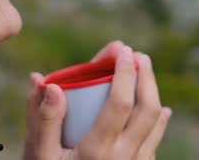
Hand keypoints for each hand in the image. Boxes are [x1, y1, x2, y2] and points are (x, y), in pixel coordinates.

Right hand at [23, 41, 171, 159]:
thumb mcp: (38, 156)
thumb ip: (42, 119)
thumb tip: (45, 81)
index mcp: (96, 152)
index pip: (120, 103)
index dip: (124, 73)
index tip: (122, 50)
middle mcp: (123, 159)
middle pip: (147, 110)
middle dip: (146, 77)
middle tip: (137, 56)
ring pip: (155, 125)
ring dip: (154, 93)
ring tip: (146, 71)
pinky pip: (155, 144)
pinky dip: (159, 122)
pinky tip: (160, 110)